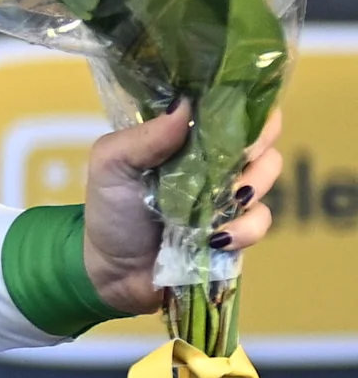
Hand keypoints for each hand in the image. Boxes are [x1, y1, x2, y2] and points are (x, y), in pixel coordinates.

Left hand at [83, 104, 284, 315]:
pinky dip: (245, 228)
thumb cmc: (110, 211)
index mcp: (183, 137)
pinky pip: (261, 221)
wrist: (112, 271)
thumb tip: (186, 106)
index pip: (226, 108)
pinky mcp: (238, 230)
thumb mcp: (111, 164)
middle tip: (239, 155)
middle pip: (259, 137)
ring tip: (227, 199)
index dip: (242, 105)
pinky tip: (216, 237)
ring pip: (267, 175)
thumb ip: (145, 136)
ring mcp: (228, 195)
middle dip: (256, 144)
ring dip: (252, 185)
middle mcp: (212, 161)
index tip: (239, 111)